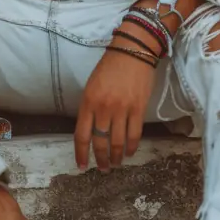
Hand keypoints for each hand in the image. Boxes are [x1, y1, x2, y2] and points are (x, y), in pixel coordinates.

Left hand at [74, 43, 157, 173]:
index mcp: (88, 101)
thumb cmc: (110, 66)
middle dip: (100, 159)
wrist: (133, 51)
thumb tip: (91, 130)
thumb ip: (90, 107)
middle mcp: (103, 108)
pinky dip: (131, 147)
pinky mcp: (138, 109)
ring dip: (116, 157)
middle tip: (103, 169)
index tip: (82, 166)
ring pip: (117, 142)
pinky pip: (134, 135)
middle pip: (100, 142)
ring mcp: (122, 109)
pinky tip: (129, 153)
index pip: (81, 134)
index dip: (81, 153)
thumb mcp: (92, 85)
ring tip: (115, 164)